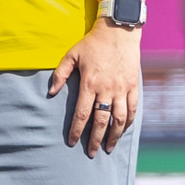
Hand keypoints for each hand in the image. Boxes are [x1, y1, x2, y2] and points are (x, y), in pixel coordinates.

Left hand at [48, 20, 140, 156]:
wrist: (119, 31)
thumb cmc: (93, 43)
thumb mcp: (71, 54)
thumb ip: (60, 74)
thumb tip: (50, 93)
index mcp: (90, 83)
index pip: (82, 114)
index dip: (76, 130)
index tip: (72, 142)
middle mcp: (107, 89)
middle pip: (101, 121)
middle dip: (95, 140)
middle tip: (91, 153)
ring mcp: (122, 89)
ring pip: (119, 119)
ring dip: (114, 136)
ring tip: (108, 148)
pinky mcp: (134, 86)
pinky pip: (132, 109)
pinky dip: (128, 123)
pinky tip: (123, 131)